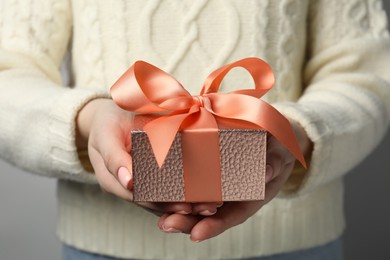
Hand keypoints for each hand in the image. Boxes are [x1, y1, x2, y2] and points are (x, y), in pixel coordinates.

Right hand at [76, 99, 219, 215]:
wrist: (110, 115)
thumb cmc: (106, 122)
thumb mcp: (105, 135)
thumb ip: (114, 157)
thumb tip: (130, 182)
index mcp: (112, 181)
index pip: (139, 197)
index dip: (162, 203)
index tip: (184, 205)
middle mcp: (129, 186)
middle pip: (155, 202)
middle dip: (181, 206)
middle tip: (206, 207)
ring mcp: (141, 181)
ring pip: (164, 198)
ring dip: (187, 202)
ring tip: (211, 204)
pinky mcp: (152, 173)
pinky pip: (168, 183)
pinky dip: (186, 188)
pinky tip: (205, 191)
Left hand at [157, 119, 311, 240]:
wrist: (272, 135)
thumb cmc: (278, 146)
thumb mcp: (281, 153)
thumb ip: (274, 161)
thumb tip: (266, 172)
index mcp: (249, 196)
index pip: (230, 216)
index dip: (213, 226)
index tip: (196, 234)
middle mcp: (230, 194)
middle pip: (207, 213)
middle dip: (186, 221)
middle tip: (166, 224)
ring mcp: (217, 182)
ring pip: (195, 200)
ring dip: (176, 208)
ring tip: (158, 216)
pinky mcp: (205, 166)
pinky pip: (190, 178)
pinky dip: (175, 184)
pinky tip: (157, 187)